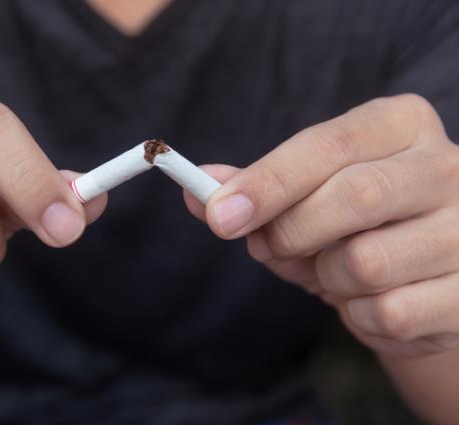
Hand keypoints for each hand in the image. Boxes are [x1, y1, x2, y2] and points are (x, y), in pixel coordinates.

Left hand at [186, 94, 458, 357]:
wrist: (426, 277)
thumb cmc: (356, 225)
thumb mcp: (304, 197)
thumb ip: (253, 191)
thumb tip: (198, 193)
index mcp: (401, 125)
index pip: (329, 144)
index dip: (268, 181)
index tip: (219, 214)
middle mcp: (448, 167)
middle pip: (352, 196)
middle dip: (291, 232)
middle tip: (267, 247)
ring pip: (365, 263)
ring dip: (326, 278)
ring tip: (336, 272)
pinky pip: (387, 313)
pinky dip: (357, 316)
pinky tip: (370, 301)